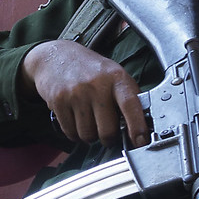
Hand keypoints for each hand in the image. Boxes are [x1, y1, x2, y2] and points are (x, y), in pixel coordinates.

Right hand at [21, 41, 148, 145]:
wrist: (56, 56)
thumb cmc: (91, 70)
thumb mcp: (114, 76)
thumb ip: (127, 98)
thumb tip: (141, 127)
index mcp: (116, 78)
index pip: (130, 105)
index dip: (137, 127)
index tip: (141, 141)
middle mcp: (96, 85)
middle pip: (107, 131)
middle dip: (108, 137)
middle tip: (107, 130)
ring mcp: (76, 93)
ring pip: (88, 135)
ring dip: (90, 135)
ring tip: (89, 120)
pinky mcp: (59, 101)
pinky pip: (71, 133)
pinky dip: (75, 133)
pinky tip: (76, 120)